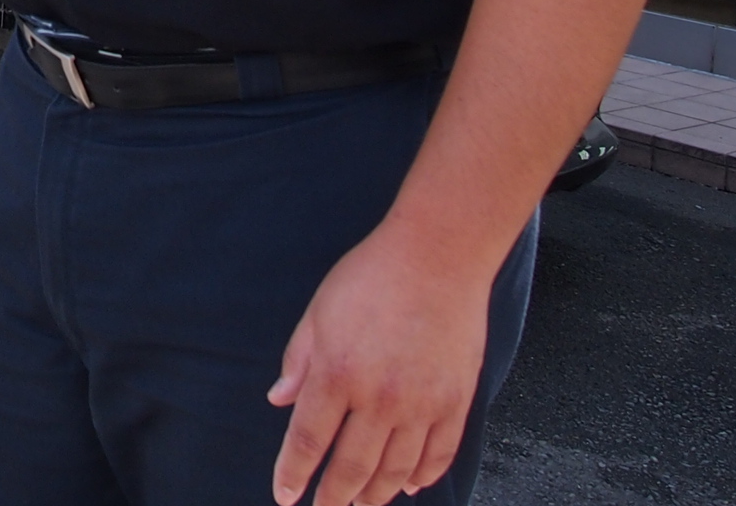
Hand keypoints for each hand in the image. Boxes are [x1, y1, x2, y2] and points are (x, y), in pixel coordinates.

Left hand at [268, 223, 488, 505]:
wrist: (438, 255)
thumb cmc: (372, 276)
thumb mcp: (319, 312)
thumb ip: (298, 362)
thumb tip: (279, 401)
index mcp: (338, 373)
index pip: (308, 441)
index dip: (293, 474)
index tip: (285, 496)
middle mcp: (381, 397)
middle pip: (352, 468)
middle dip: (333, 498)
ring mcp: (423, 403)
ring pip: (395, 471)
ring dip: (374, 496)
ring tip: (359, 505)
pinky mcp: (456, 401)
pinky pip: (439, 455)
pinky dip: (422, 477)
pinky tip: (407, 486)